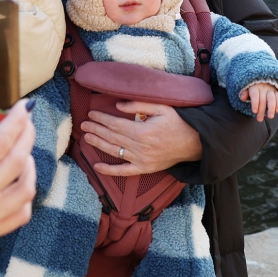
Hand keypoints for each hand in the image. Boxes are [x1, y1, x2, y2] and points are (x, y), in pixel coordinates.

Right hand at [0, 76, 35, 269]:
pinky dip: (25, 194)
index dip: (16, 121)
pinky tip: (16, 179)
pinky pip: (20, 215)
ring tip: (21, 149)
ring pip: (25, 190)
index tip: (24, 106)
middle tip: (26, 120)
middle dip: (27, 135)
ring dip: (29, 165)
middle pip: (16, 163)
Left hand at [80, 101, 201, 176]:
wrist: (194, 143)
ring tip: (86, 137)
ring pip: (114, 151)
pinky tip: (97, 167)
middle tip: (84, 124)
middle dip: (96, 129)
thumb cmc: (177, 122)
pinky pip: (124, 171)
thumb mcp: (161, 107)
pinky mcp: (145, 169)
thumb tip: (118, 105)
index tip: (91, 114)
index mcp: (143, 131)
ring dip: (98, 144)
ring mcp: (142, 160)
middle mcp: (140, 147)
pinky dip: (110, 170)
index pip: (115, 124)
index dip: (101, 119)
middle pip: (112, 137)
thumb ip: (139, 104)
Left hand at [240, 82, 277, 121]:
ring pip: (272, 99)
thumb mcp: (247, 90)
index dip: (255, 103)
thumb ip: (245, 94)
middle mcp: (263, 88)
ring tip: (270, 117)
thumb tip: (242, 98)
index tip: (254, 111)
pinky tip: (276, 111)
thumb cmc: (253, 89)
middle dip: (261, 110)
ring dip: (271, 108)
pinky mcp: (277, 92)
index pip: (255, 95)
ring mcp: (270, 90)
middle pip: (263, 99)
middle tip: (259, 119)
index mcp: (254, 87)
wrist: (263, 81)